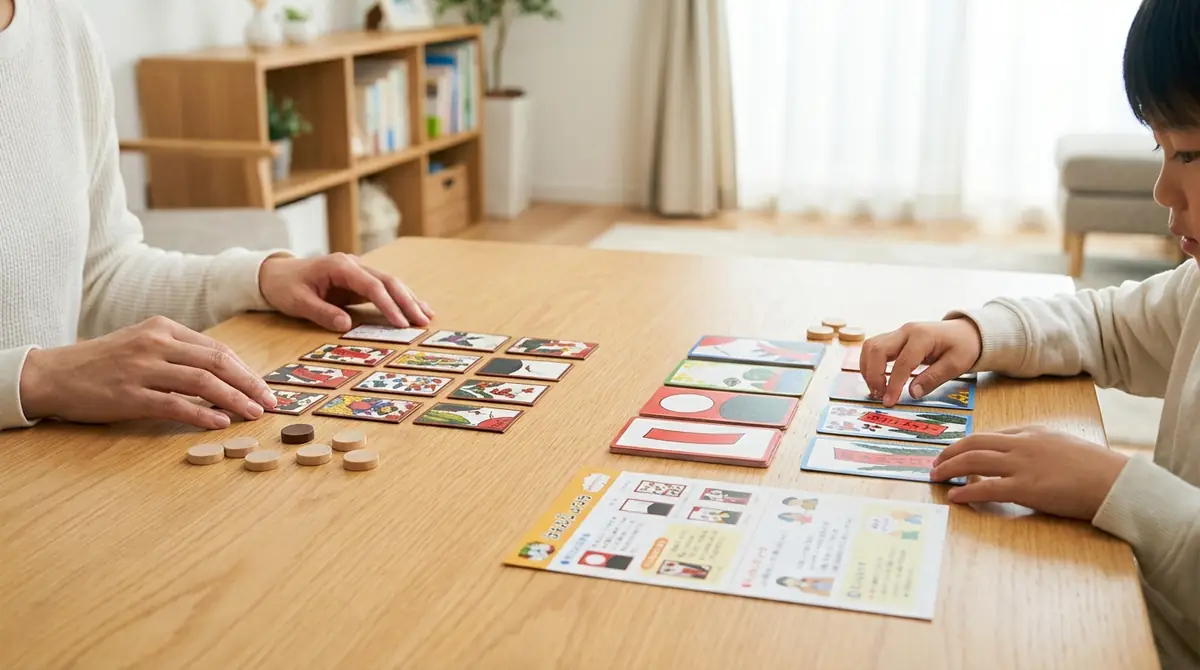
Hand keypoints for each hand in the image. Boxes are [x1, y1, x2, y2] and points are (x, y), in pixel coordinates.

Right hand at [19, 316, 276, 429]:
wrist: (54, 375)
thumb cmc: (103, 363)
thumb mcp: (143, 345)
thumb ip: (179, 355)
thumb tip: (224, 377)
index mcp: (163, 328)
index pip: (217, 349)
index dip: (246, 370)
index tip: (264, 388)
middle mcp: (156, 344)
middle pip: (217, 363)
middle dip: (250, 384)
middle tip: (270, 402)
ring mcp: (143, 369)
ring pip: (203, 383)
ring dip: (234, 400)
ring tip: (253, 414)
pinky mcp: (130, 395)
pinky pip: (176, 404)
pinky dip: (202, 415)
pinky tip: (221, 423)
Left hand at [258, 253, 433, 331]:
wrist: (275, 273)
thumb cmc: (285, 286)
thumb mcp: (297, 302)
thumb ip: (321, 312)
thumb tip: (346, 325)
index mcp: (339, 266)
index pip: (372, 285)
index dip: (388, 304)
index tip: (401, 323)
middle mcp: (353, 264)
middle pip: (388, 281)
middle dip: (407, 301)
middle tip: (422, 321)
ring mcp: (358, 271)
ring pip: (391, 283)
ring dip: (409, 299)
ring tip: (427, 316)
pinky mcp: (359, 281)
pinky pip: (384, 289)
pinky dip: (401, 299)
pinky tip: (415, 308)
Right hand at [860, 318, 982, 405]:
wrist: (965, 331)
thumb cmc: (963, 347)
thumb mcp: (956, 365)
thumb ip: (934, 378)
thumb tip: (913, 393)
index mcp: (923, 337)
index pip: (902, 363)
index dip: (893, 384)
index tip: (889, 402)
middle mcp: (906, 331)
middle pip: (877, 349)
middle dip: (873, 375)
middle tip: (879, 395)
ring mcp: (898, 332)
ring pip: (871, 346)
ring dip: (868, 369)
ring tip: (876, 388)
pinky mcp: (894, 337)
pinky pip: (874, 347)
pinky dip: (870, 363)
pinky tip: (876, 378)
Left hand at [930, 426, 1128, 519]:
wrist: (1115, 481)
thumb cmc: (1095, 468)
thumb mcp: (1062, 445)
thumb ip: (1038, 448)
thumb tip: (1019, 460)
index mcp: (1032, 432)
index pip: (989, 435)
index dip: (967, 444)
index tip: (954, 452)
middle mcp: (1022, 444)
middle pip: (973, 443)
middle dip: (949, 452)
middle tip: (936, 462)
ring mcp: (1022, 464)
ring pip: (973, 460)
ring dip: (949, 468)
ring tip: (936, 477)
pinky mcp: (1025, 488)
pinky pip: (986, 487)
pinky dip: (965, 490)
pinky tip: (954, 496)